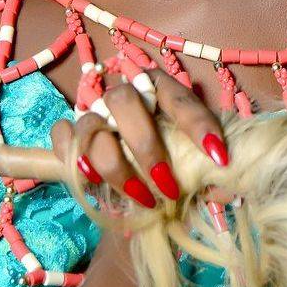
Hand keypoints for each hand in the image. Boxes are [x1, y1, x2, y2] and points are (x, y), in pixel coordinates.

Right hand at [50, 68, 227, 208]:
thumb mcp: (190, 156)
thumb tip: (224, 189)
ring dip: (115, 166)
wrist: (128, 156)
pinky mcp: (69, 132)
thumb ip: (206, 170)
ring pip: (91, 126)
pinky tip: (91, 179)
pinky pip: (62, 136)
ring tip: (139, 198)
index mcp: (160, 88)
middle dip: (146, 148)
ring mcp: (92, 111)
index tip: (218, 158)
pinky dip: (73, 156)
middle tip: (167, 187)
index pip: (179, 98)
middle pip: (123, 102)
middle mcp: (123, 93)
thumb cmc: (167, 150)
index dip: (199, 125)